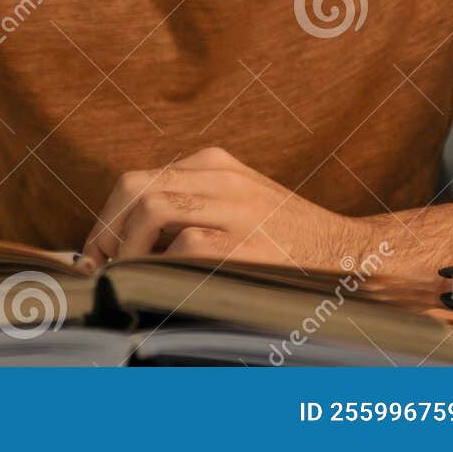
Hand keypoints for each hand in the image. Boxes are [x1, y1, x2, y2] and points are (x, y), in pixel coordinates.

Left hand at [80, 147, 368, 272]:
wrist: (355, 256)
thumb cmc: (289, 240)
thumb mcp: (239, 203)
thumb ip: (191, 207)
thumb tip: (125, 243)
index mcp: (214, 163)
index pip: (138, 180)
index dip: (108, 218)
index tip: (98, 251)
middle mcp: (221, 177)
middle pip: (135, 187)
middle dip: (107, 230)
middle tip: (102, 266)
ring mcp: (235, 209)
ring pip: (152, 209)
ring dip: (128, 250)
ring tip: (128, 278)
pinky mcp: (247, 243)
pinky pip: (184, 248)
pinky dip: (162, 269)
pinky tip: (163, 288)